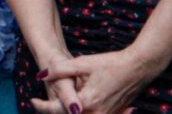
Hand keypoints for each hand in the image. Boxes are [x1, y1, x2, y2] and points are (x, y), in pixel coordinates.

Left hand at [39, 47, 160, 113]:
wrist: (139, 67)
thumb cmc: (111, 63)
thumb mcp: (83, 63)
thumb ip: (60, 70)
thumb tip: (40, 75)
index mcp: (87, 102)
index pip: (58, 110)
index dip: (43, 107)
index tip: (33, 101)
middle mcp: (97, 113)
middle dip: (55, 112)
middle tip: (43, 103)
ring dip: (69, 113)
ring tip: (59, 104)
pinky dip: (85, 113)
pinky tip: (80, 107)